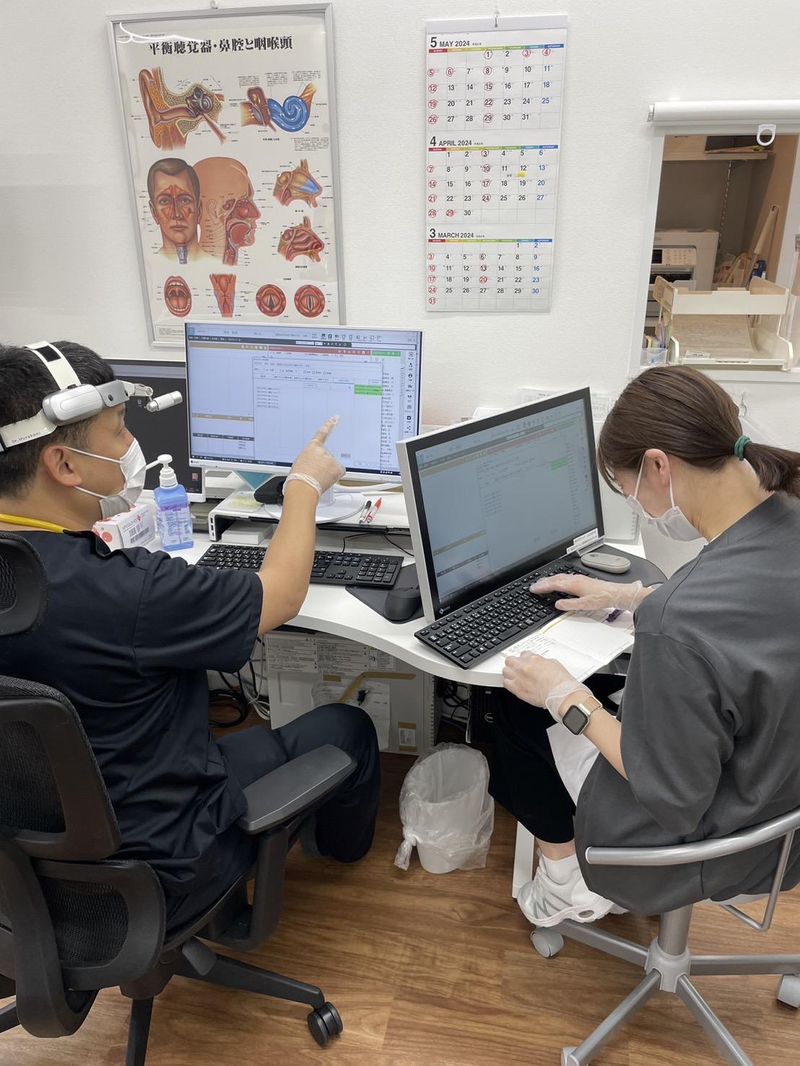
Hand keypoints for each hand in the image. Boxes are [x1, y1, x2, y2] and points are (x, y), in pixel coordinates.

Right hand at [288, 417, 344, 494]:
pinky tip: (326, 480)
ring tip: (318, 478)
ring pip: (333, 465)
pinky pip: (339, 472)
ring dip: (328, 471)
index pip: (322, 433)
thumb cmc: (298, 478)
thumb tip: (317, 464)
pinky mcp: (338, 467)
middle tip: (316, 473)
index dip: (329, 425)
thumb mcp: (300, 463)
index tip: (335, 418)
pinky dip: (334, 476)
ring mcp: (331, 458)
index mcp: (311, 447)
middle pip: (328, 456)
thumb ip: (311, 459)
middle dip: (325, 464)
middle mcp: (323, 450)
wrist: (302, 487)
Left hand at [502, 651, 587, 718]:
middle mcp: (525, 667)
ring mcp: (520, 678)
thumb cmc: (562, 682)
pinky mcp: (518, 690)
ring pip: (505, 671)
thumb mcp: (554, 664)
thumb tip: (539, 664)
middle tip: (517, 668)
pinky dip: (509, 683)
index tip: (525, 662)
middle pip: (510, 660)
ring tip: (515, 677)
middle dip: (513, 664)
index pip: (523, 654)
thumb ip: (542, 662)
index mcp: (534, 659)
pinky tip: (514, 685)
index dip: (524, 659)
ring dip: (510, 673)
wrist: (562, 695)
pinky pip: (506, 683)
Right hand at [530, 573, 645, 612]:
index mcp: (574, 584)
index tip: (533, 588)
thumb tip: (557, 604)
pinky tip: (558, 582)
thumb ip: (570, 604)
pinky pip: (565, 577)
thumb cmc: (602, 598)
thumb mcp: (585, 605)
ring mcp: (578, 578)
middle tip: (533, 585)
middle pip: (555, 578)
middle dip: (543, 582)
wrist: (615, 593)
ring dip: (549, 579)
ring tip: (542, 583)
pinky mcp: (582, 579)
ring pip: (560, 577)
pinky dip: (557, 579)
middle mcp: (575, 579)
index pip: (554, 584)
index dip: (542, 586)